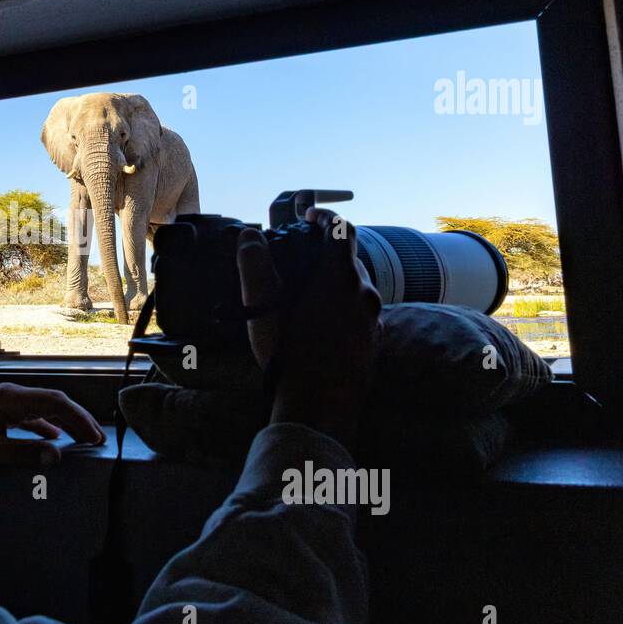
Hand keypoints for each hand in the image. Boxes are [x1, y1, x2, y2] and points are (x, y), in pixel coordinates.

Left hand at [0, 382, 105, 473]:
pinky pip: (27, 417)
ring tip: (81, 442)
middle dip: (77, 420)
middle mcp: (7, 395)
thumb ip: (24, 453)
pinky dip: (43, 428)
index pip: (56, 402)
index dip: (80, 418)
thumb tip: (58, 455)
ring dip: (62, 424)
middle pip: (52, 403)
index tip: (96, 437)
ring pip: (41, 410)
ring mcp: (0, 403)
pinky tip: (51, 441)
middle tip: (96, 441)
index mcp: (9, 398)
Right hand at [235, 208, 382, 450]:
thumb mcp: (263, 307)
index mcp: (341, 278)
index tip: (309, 216)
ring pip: (357, 290)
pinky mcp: (374, 343)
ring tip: (308, 297)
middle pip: (351, 260)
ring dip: (336, 285)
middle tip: (302, 260)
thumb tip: (248, 235)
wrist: (319, 407)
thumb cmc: (289, 354)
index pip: (341, 230)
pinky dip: (343, 311)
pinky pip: (360, 316)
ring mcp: (373, 321)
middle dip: (327, 255)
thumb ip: (255, 266)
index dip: (325, 217)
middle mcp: (365, 294)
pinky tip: (321, 328)